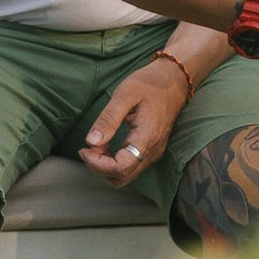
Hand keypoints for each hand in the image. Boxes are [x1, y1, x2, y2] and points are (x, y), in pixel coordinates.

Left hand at [82, 56, 186, 182]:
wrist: (174, 81)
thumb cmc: (150, 84)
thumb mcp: (125, 94)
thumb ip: (109, 119)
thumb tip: (92, 141)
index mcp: (146, 138)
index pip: (120, 168)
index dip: (98, 164)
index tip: (84, 149)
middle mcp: (152, 151)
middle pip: (121, 177)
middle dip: (99, 167)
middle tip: (88, 147)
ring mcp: (153, 153)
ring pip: (125, 175)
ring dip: (105, 165)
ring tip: (96, 145)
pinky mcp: (150, 151)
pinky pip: (130, 166)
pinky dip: (113, 162)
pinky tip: (105, 145)